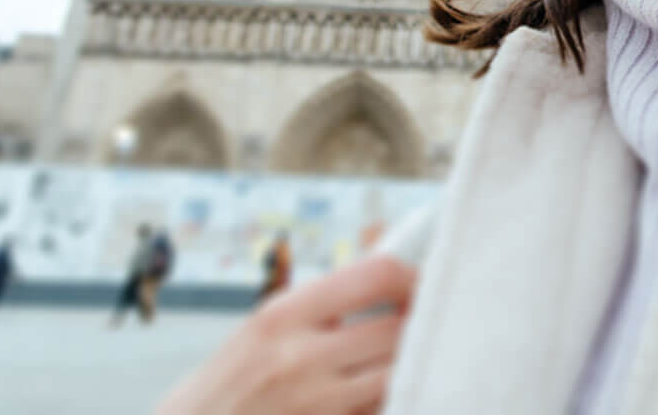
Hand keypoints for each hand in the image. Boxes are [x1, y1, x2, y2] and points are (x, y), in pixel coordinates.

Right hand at [156, 255, 416, 414]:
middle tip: (423, 322)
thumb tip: (384, 258)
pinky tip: (381, 392)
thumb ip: (324, 298)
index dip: (411, 277)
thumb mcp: (266, 325)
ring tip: (404, 356)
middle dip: (417, 325)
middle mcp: (299, 359)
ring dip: (408, 364)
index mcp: (283, 316)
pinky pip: (380, 410)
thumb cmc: (233, 381)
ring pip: (397, 375)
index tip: (418, 284)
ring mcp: (316, 406)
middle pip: (397, 330)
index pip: (374, 276)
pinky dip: (389, 399)